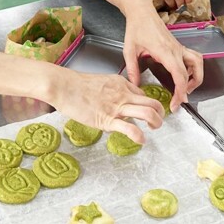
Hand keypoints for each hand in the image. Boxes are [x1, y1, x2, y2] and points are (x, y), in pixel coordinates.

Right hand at [49, 71, 164, 143]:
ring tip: (154, 128)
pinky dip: (139, 136)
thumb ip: (112, 91)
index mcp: (121, 84)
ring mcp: (117, 107)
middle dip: (160, 113)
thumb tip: (117, 101)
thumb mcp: (101, 82)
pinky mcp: (108, 119)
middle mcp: (123, 94)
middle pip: (152, 102)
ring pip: (147, 112)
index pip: (143, 94)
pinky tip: (141, 140)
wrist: (64, 86)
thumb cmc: (77, 85)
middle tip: (157, 121)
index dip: (148, 104)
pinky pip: (129, 128)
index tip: (148, 112)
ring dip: (156, 122)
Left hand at [122, 0, 203, 111]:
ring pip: (199, 63)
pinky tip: (184, 75)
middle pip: (192, 72)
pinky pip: (193, 58)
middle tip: (180, 100)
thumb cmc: (136, 27)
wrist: (142, 11)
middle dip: (189, 90)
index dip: (181, 91)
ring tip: (186, 88)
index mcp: (164, 51)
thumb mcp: (129, 50)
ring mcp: (179, 47)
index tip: (176, 103)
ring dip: (197, 77)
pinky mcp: (178, 46)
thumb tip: (135, 85)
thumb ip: (132, 70)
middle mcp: (175, 49)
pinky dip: (194, 68)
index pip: (180, 75)